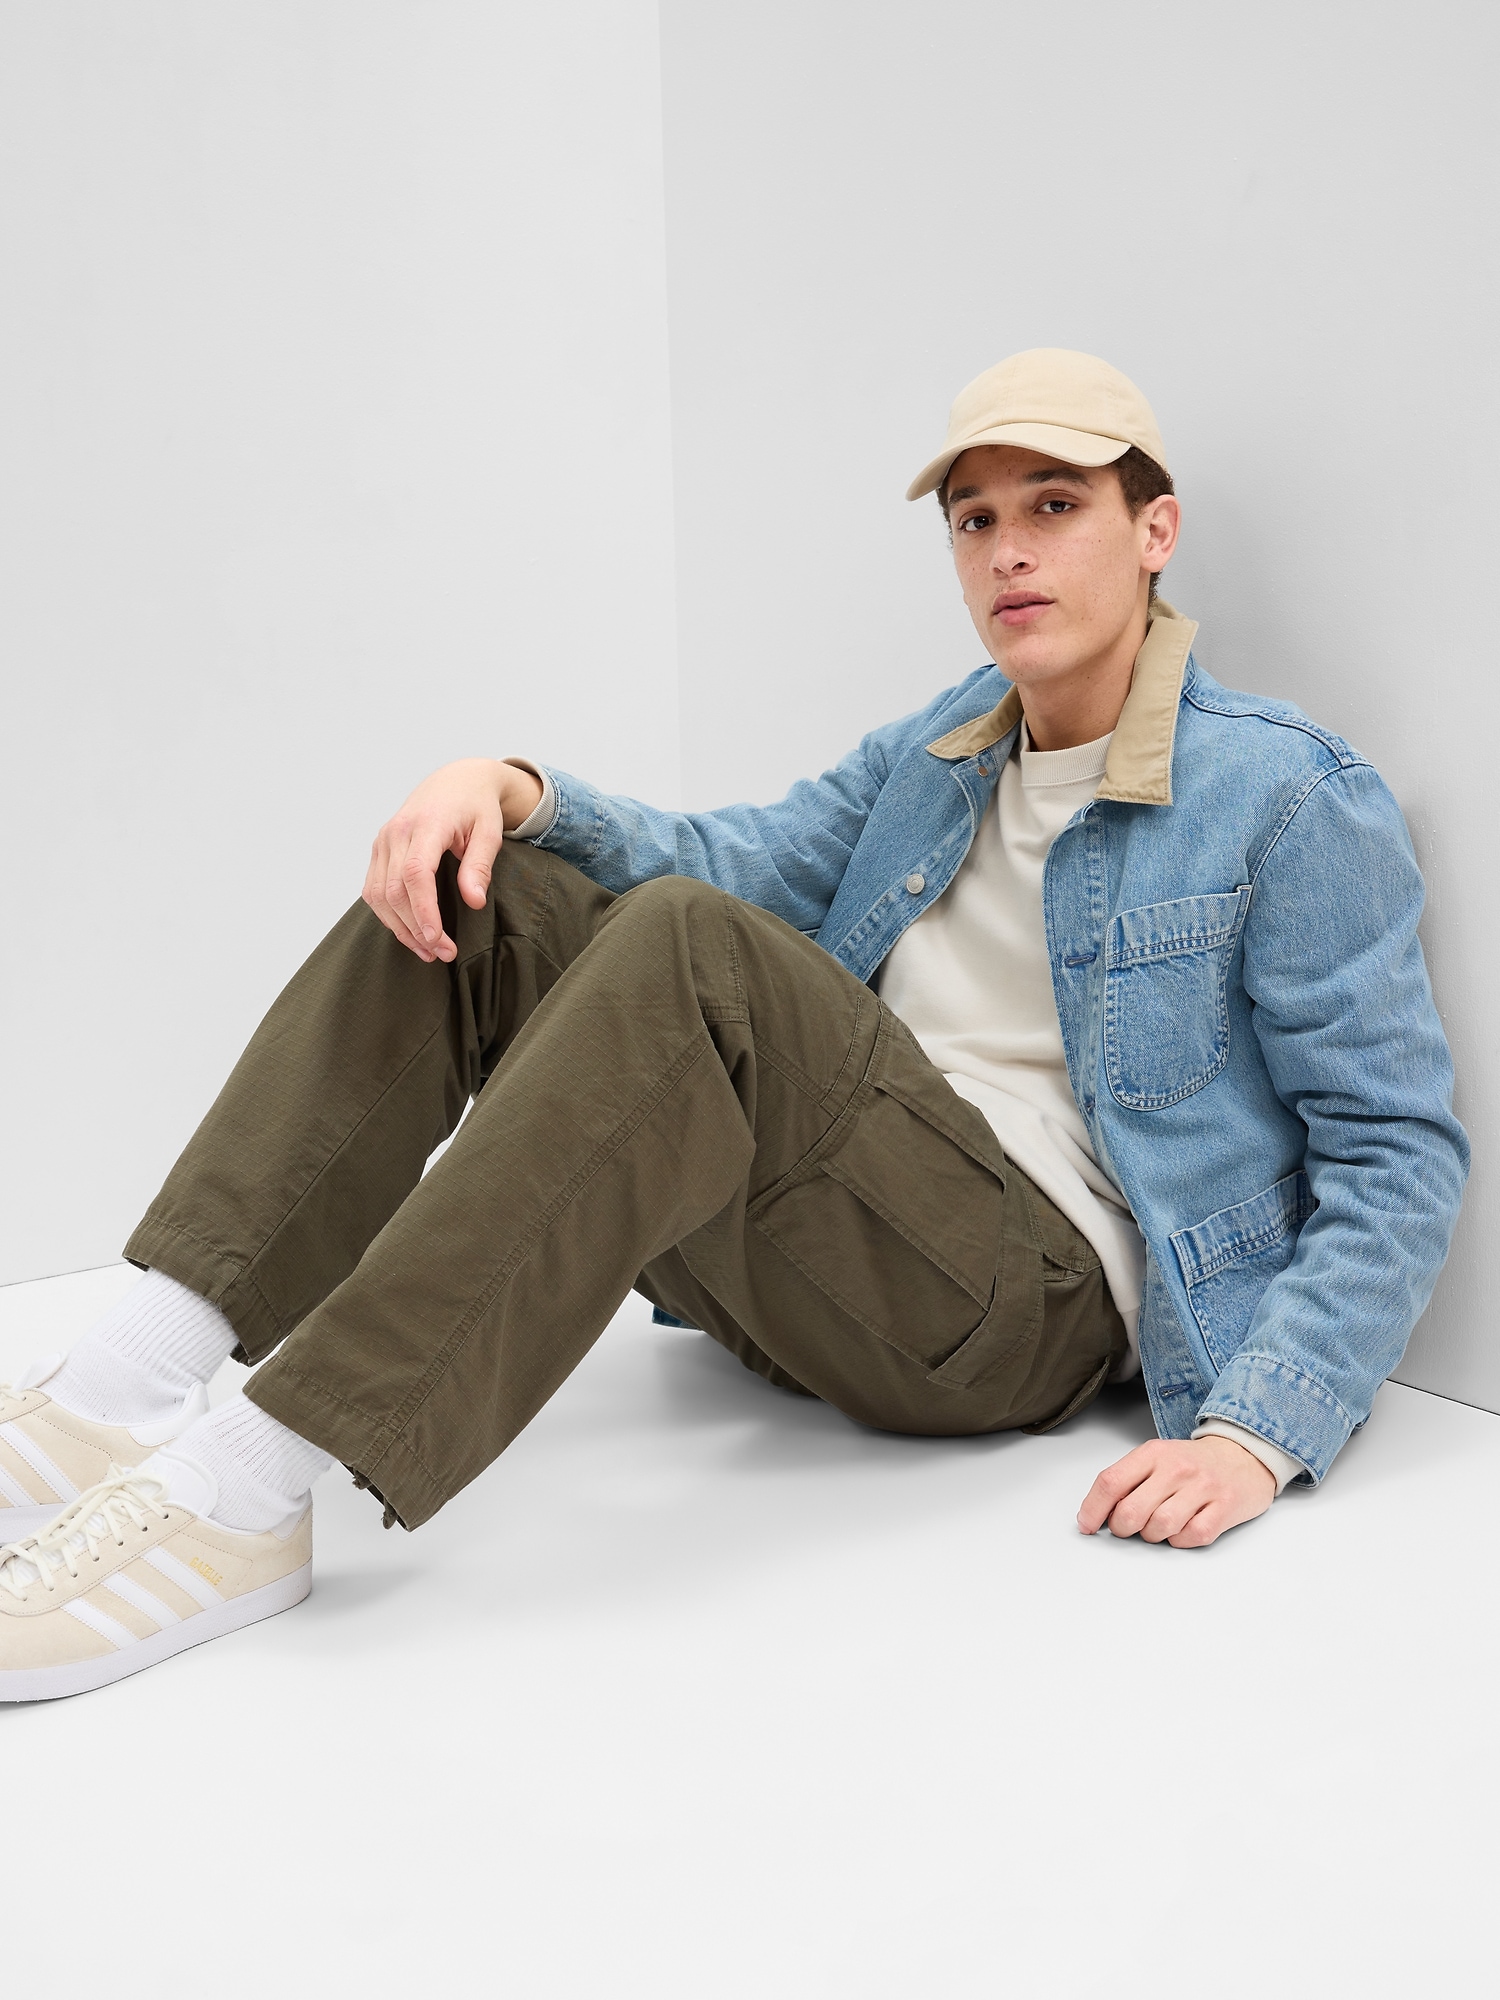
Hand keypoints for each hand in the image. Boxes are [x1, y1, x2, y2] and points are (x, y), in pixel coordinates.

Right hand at [363, 758, 543, 961]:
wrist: (456, 781)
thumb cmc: (477, 806)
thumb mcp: (490, 832)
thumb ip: (480, 865)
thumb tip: (474, 902)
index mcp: (427, 824)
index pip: (415, 872)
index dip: (423, 909)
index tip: (437, 938)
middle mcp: (397, 832)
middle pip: (394, 890)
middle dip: (415, 928)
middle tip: (443, 953)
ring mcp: (383, 840)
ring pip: (377, 894)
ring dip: (400, 928)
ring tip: (428, 951)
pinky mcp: (379, 850)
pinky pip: (373, 889)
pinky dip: (389, 915)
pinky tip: (410, 932)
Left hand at [1076, 1436, 1274, 1548]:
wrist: (1244, 1454)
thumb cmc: (1193, 1463)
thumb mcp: (1157, 1457)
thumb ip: (1128, 1480)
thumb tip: (1096, 1513)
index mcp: (1153, 1453)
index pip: (1111, 1482)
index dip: (1093, 1509)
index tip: (1087, 1525)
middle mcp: (1177, 1468)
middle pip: (1131, 1512)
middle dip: (1123, 1528)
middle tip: (1131, 1526)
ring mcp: (1202, 1488)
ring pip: (1160, 1528)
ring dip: (1154, 1535)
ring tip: (1161, 1524)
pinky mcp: (1225, 1508)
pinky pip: (1191, 1537)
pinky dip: (1182, 1540)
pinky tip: (1185, 1527)